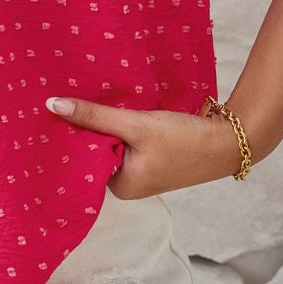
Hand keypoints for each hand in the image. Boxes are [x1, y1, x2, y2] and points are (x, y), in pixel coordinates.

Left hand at [44, 95, 242, 198]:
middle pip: (98, 149)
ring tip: (87, 97)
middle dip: (90, 126)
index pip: (83, 158)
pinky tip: (116, 105)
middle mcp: (128, 183)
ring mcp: (143, 171)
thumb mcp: (136, 125)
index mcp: (120, 186)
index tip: (55, 110)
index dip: (72, 134)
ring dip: (108, 122)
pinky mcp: (155, 157)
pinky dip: (124, 124)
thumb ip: (95, 116)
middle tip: (67, 97)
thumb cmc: (184, 140)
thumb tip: (53, 105)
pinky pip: (129, 139)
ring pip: (114, 141)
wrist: (230, 140)